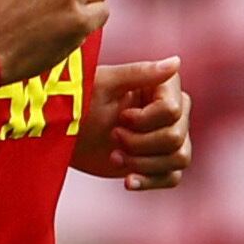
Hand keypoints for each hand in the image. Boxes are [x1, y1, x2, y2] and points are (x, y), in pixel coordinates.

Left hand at [76, 55, 189, 189]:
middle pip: (176, 137)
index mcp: (163, 87)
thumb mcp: (104, 84)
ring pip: (179, 157)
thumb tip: (176, 62)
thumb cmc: (79, 102)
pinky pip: (173, 176)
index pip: (172, 111)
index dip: (144, 120)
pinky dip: (150, 181)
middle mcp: (173, 111)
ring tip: (115, 157)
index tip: (121, 117)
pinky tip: (127, 181)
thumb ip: (140, 73)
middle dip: (139, 143)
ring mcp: (167, 136)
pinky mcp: (158, 161)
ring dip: (143, 162)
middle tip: (113, 136)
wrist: (64, 133)